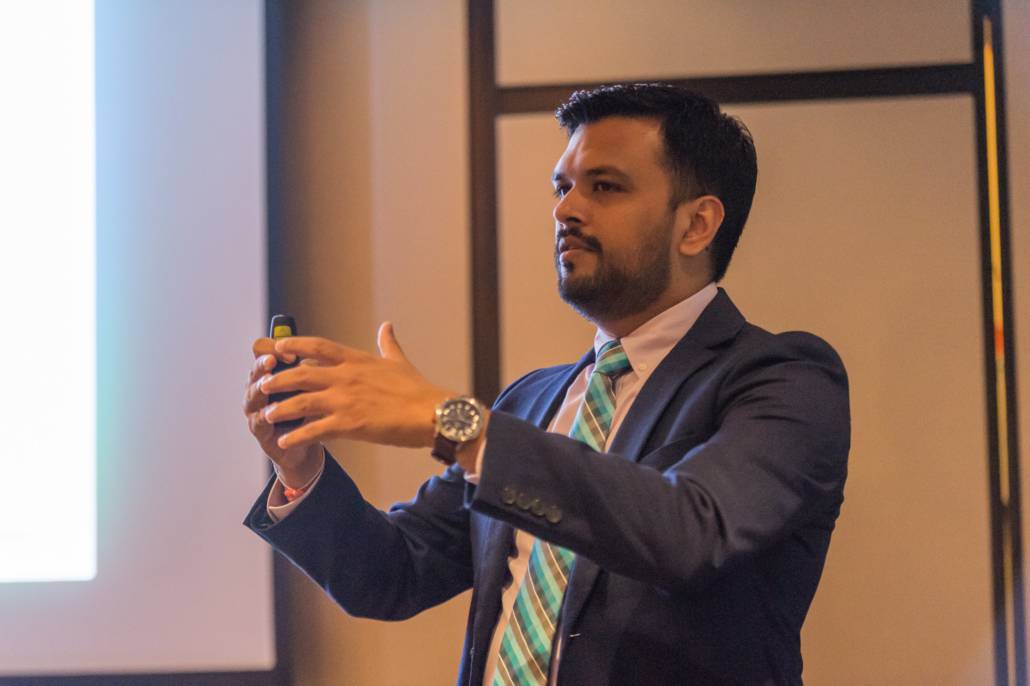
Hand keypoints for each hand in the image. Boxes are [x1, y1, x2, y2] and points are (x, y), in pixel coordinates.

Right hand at [243, 338, 322, 485]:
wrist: (311, 444)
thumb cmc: (315, 408)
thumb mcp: (320, 384)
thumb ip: (321, 365)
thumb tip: (333, 351)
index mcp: (276, 369)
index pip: (265, 349)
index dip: (274, 347)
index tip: (290, 351)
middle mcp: (263, 385)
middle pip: (255, 369)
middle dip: (262, 364)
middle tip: (271, 361)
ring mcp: (258, 407)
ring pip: (252, 393)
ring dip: (258, 388)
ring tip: (265, 384)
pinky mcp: (260, 430)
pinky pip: (259, 421)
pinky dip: (264, 417)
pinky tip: (270, 414)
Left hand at [256, 322, 455, 451]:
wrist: (433, 414)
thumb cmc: (418, 390)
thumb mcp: (399, 362)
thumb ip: (387, 344)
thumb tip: (387, 326)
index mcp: (357, 360)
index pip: (318, 346)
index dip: (294, 344)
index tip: (277, 345)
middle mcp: (346, 377)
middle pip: (301, 373)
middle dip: (278, 379)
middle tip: (263, 385)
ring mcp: (346, 400)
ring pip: (302, 401)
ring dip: (281, 408)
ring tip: (268, 415)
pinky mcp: (350, 424)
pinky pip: (315, 430)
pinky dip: (296, 437)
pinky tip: (284, 442)